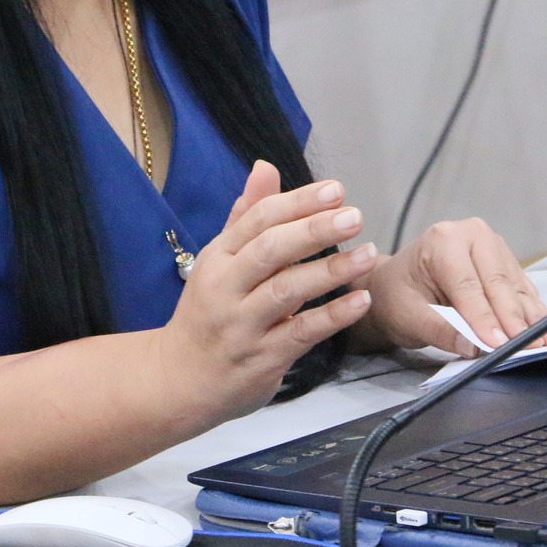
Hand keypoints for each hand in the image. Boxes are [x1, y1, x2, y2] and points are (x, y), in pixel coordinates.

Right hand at [154, 161, 374, 422]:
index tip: (336, 190)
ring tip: (368, 254)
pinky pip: (301, 333)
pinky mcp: (261, 359)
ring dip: (330, 270)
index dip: (297, 202)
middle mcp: (225, 288)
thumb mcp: (219, 262)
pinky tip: (361, 299)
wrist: (178, 380)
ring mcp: (242, 325)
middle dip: (313, 230)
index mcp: (217, 258)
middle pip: (270, 250)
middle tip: (353, 215)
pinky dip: (333, 316)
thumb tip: (266, 166)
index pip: (257, 220)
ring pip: (286, 291)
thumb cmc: (207, 314)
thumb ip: (246, 217)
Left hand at [347, 218, 546, 358]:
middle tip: (529, 347)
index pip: (468, 285)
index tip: (499, 345)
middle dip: (513, 319)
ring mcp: (492, 245)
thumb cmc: (397, 298)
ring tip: (546, 344)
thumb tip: (474, 348)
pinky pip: (523, 288)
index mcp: (442, 241)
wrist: (395, 286)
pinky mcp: (505, 260)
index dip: (485, 318)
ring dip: (531, 317)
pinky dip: (534, 312)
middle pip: (498, 282)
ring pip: (516, 285)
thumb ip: (440, 330)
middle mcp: (472, 234)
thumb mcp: (409, 317)